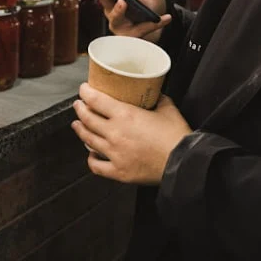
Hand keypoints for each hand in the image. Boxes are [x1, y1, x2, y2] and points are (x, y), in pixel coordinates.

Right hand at [70, 0, 171, 42]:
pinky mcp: (132, 36)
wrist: (157, 26)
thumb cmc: (149, 7)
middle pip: (103, 1)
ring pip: (116, 18)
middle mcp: (110, 11)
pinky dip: (154, 23)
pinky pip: (142, 29)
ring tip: (123, 1)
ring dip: (117, 10)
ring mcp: (120, 25)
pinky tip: (166, 18)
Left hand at [71, 84, 191, 185]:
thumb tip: (155, 94)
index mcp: (125, 115)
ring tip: (78, 125)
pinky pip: (96, 166)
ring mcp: (114, 153)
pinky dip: (91, 159)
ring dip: (80, 130)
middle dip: (80, 109)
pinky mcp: (118, 171)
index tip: (83, 89)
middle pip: (87, 118)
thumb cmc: (176, 137)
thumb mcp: (167, 109)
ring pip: (88, 139)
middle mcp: (115, 133)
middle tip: (79, 105)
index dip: (85, 92)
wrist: (182, 163)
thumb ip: (158, 99)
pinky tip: (91, 154)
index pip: (95, 100)